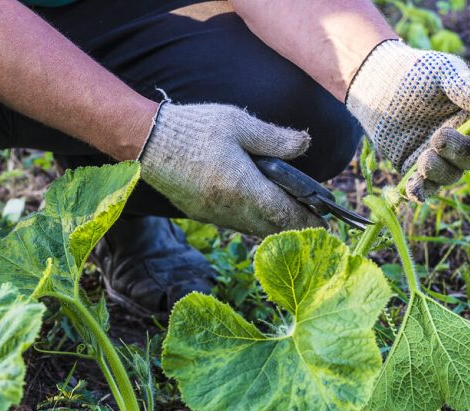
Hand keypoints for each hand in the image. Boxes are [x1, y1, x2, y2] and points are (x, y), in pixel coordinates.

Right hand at [139, 102, 324, 236]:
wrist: (145, 141)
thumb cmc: (193, 128)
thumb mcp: (239, 124)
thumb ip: (274, 138)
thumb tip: (305, 143)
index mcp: (244, 187)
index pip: (285, 214)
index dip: (307, 221)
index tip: (324, 224)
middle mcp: (230, 208)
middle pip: (271, 227)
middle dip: (293, 226)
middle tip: (313, 223)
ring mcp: (213, 215)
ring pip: (252, 229)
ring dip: (273, 226)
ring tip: (290, 217)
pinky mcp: (200, 214)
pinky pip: (235, 224)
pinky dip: (252, 221)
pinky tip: (258, 210)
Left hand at [346, 40, 469, 201]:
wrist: (379, 81)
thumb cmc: (419, 72)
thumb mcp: (446, 74)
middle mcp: (464, 140)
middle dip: (459, 153)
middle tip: (439, 138)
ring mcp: (442, 156)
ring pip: (450, 175)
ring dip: (439, 171)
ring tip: (425, 157)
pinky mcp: (416, 167)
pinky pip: (424, 186)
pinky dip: (420, 192)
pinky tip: (413, 191)